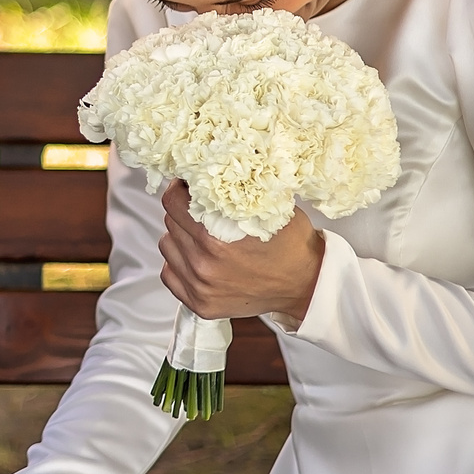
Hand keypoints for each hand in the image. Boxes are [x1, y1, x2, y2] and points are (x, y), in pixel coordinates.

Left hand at [158, 181, 323, 321]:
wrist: (306, 285)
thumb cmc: (291, 245)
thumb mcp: (268, 208)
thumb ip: (234, 193)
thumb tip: (208, 170)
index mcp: (216, 239)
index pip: (173, 202)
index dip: (179, 190)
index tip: (189, 187)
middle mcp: (203, 264)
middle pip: (170, 222)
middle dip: (184, 212)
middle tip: (201, 210)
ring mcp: (199, 287)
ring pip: (168, 246)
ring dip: (180, 237)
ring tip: (201, 236)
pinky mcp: (199, 303)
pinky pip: (169, 274)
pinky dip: (179, 263)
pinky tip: (198, 258)